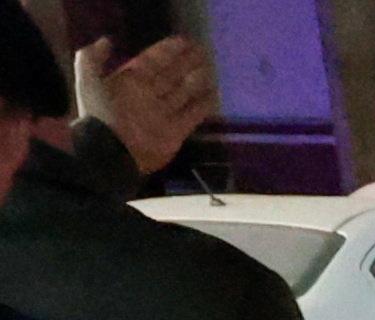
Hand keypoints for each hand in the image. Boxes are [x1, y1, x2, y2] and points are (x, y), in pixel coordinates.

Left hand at [76, 36, 217, 177]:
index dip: (167, 51)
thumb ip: (92, 58)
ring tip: (211, 68)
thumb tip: (107, 40)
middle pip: (171, 75)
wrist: (111, 152)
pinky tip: (214, 94)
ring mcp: (163, 114)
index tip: (184, 41)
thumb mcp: (88, 80)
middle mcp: (149, 95)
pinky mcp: (176, 132)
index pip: (153, 62)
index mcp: (130, 81)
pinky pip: (193, 115)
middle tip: (203, 51)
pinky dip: (203, 105)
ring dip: (197, 81)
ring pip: (184, 93)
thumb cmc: (101, 114)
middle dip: (186, 63)